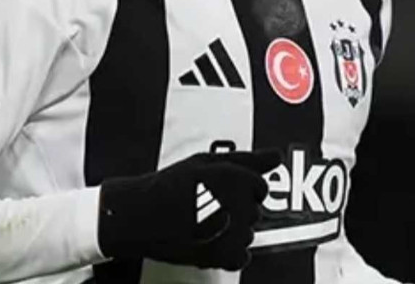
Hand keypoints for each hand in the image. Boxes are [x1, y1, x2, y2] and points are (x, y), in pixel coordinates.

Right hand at [98, 149, 281, 269]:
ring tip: (203, 223)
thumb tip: (274, 157)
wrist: (140, 216)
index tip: (221, 191)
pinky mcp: (226, 256)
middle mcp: (240, 204)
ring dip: (231, 231)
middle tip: (206, 206)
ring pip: (248, 233)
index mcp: (238, 178)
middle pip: (254, 210)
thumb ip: (247, 160)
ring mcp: (235, 232)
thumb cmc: (168, 188)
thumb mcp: (207, 163)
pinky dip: (228, 253)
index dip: (240, 188)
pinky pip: (241, 256)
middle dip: (235, 209)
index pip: (259, 187)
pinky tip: (208, 241)